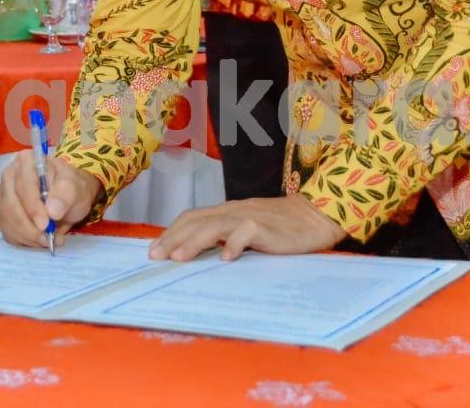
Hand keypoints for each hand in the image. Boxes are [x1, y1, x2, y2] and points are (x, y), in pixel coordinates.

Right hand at [0, 150, 101, 248]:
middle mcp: (9, 176)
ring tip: (48, 240)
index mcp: (27, 162)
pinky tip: (38, 240)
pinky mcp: (2, 213)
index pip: (24, 186)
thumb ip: (65, 196)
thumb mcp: (76, 188)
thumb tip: (52, 211)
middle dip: (29, 227)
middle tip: (47, 239)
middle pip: (10, 206)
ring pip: (7, 221)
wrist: (69, 197)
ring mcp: (3, 195)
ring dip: (27, 236)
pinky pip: (6, 231)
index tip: (45, 224)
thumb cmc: (71, 187)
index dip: (33, 208)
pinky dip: (22, 240)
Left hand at [150, 195, 346, 260]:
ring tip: (179, 258)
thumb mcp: (248, 228)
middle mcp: (233, 211)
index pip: (192, 217)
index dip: (171, 232)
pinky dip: (234, 244)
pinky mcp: (267, 226)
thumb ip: (227, 236)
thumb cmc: (281, 226)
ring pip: (214, 225)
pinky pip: (247, 232)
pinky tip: (226, 259)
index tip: (154, 250)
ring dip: (194, 241)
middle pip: (196, 220)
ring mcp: (249, 216)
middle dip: (173, 238)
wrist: (315, 216)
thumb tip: (199, 256)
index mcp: (227, 211)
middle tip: (155, 257)